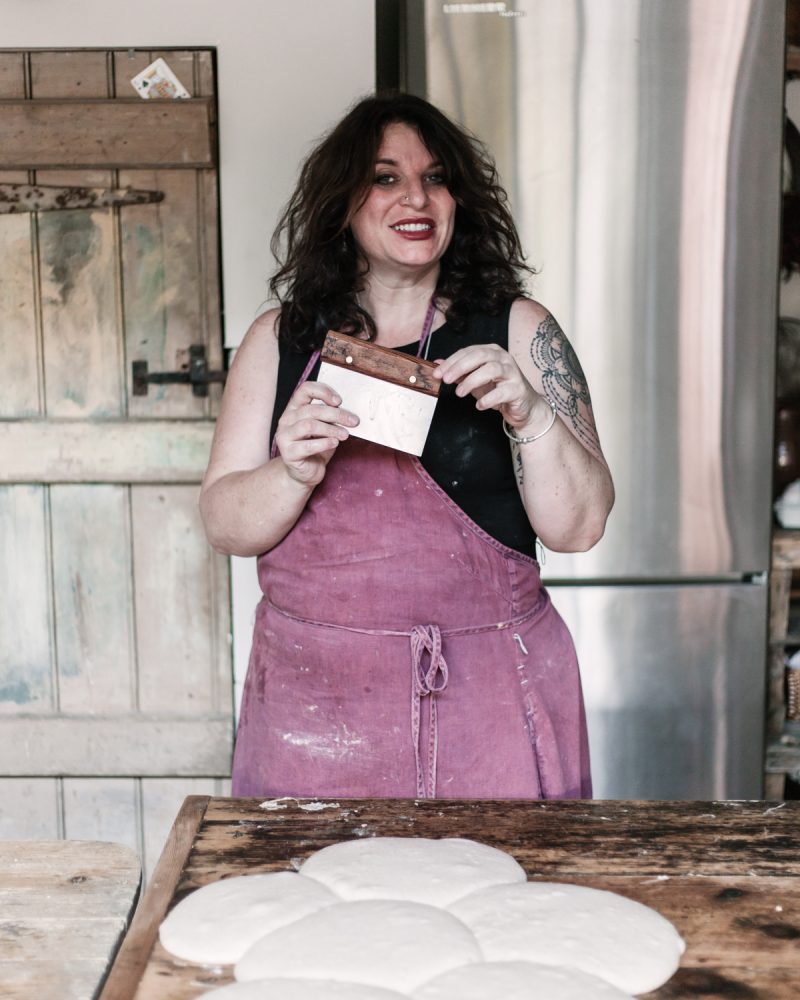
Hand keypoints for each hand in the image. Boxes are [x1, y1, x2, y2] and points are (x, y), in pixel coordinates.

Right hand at [274, 381, 358, 485]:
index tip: (339, 401)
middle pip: (312, 409)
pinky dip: (324, 443)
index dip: (323, 391)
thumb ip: (331, 418)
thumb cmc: (317, 448)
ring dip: (331, 429)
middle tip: (353, 421)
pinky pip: (307, 446)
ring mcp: (284, 436)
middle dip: (336, 414)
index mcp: (294, 408)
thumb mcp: (326, 428)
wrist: (306, 473)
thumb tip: (348, 411)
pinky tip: (335, 443)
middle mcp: (286, 420)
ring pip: (309, 425)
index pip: (305, 390)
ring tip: (345, 435)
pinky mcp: (288, 453)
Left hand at [433, 344, 550, 430]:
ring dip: (472, 381)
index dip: (451, 361)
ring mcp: (513, 373)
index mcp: (492, 352)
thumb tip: (437, 364)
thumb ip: (458, 371)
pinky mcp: (518, 389)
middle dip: (460, 366)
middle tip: (446, 379)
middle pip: (480, 356)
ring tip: (459, 393)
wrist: (522, 406)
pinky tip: (479, 405)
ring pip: (492, 369)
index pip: (469, 351)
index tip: (437, 373)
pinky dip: (488, 399)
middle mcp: (503, 358)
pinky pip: (502, 392)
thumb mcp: (474, 379)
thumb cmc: (497, 389)